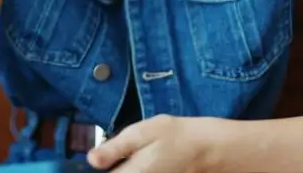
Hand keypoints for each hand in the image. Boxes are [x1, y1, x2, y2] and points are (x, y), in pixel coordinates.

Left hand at [87, 115, 213, 172]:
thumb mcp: (141, 133)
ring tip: (132, 159)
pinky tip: (144, 162)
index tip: (102, 159)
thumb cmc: (175, 136)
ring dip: (126, 169)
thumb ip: (115, 148)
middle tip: (113, 157)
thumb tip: (91, 159)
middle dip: (115, 168)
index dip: (104, 165)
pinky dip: (137, 171)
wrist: (210, 149)